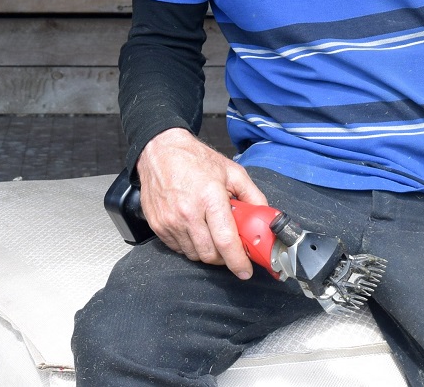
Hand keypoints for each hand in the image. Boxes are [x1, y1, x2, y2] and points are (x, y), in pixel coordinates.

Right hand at [136, 128, 269, 278]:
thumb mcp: (232, 171)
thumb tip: (265, 217)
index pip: (225, 240)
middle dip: (224, 258)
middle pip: (210, 254)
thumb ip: (252, 195)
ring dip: (207, 251)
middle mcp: (188, 212)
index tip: (245, 271)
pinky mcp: (158, 226)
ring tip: (211, 233)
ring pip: (194, 255)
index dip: (238, 261)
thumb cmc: (196, 159)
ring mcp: (170, 221)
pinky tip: (194, 229)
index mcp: (210, 197)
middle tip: (230, 248)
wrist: (160, 151)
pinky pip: (178, 249)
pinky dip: (190, 245)